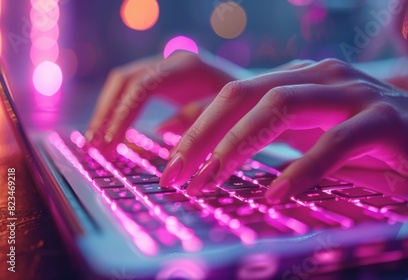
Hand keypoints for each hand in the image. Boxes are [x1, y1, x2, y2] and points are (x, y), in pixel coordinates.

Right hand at [85, 51, 238, 150]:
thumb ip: (200, 121)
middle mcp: (172, 61)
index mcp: (188, 67)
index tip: (111, 145)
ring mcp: (165, 68)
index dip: (123, 115)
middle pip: (125, 81)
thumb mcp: (230, 113)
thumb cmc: (249, 104)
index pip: (143, 86)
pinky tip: (111, 134)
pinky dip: (118, 112)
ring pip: (123, 84)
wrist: (257, 90)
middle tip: (96, 148)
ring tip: (95, 144)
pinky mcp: (163, 79)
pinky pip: (131, 91)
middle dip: (107, 115)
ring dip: (107, 113)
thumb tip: (160, 130)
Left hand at [159, 58, 407, 200]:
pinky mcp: (384, 119)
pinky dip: (302, 168)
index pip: (232, 94)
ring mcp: (353, 92)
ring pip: (281, 107)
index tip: (170, 166)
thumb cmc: (371, 138)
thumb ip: (266, 132)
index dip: (195, 129)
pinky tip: (277, 193)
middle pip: (245, 95)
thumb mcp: (311, 131)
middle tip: (176, 177)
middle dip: (203, 137)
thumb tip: (208, 145)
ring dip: (239, 146)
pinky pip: (336, 141)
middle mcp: (320, 75)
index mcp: (299, 78)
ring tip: (212, 182)